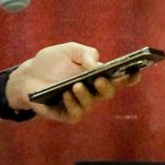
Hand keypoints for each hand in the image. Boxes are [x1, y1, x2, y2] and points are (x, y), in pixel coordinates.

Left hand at [12, 43, 134, 124]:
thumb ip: (84, 52)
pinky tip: (66, 95)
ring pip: (91, 104)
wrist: (27, 75)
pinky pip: (75, 114)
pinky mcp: (66, 114)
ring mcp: (80, 104)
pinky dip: (73, 105)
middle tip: (99, 79)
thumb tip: (96, 64)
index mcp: (97, 75)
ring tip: (76, 85)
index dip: (130, 77)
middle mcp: (92, 91)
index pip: (119, 78)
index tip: (136, 71)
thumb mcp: (68, 49)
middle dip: (106, 86)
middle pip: (108, 92)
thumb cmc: (51, 62)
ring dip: (86, 95)